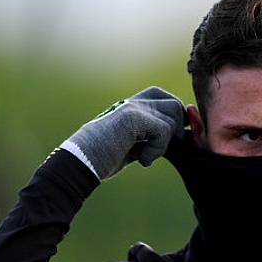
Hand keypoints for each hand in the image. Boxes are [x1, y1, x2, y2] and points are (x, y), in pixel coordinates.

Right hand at [60, 87, 184, 179]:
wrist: (80, 162)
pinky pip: (164, 130)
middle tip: (160, 149)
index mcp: (133, 105)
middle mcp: (134, 102)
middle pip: (175, 105)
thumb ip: (152, 138)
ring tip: (146, 155)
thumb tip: (180, 138)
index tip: (168, 141)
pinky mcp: (133, 117)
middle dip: (176, 130)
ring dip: (165, 142)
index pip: (167, 99)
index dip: (175, 120)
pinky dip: (157, 151)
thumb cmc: (103, 158)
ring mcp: (133, 107)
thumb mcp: (133, 146)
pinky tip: (141, 160)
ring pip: (172, 118)